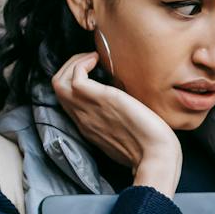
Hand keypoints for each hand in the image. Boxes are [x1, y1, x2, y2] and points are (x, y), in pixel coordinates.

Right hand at [50, 52, 181, 192]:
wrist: (156, 155)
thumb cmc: (150, 147)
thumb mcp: (127, 134)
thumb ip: (118, 122)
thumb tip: (126, 107)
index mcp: (89, 127)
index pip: (68, 101)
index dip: (74, 83)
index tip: (92, 73)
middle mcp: (83, 118)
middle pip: (58, 89)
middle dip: (69, 68)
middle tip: (89, 61)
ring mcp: (89, 109)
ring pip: (59, 82)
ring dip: (73, 63)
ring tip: (92, 58)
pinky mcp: (100, 99)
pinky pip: (75, 77)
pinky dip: (82, 63)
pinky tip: (97, 60)